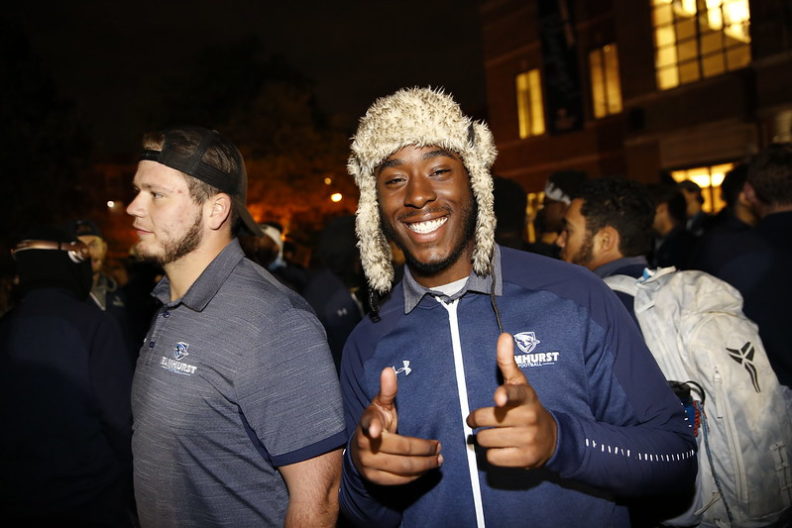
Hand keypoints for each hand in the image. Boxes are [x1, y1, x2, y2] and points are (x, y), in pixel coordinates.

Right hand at [351, 366, 442, 484]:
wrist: (360, 448)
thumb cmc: (377, 421)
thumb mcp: (380, 405)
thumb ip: (387, 390)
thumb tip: (389, 369)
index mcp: (368, 423)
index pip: (371, 424)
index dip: (374, 427)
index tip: (377, 430)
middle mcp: (365, 446)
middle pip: (401, 450)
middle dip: (424, 450)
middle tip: (439, 447)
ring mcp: (368, 465)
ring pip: (402, 468)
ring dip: (424, 465)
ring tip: (438, 459)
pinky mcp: (374, 479)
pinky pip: (399, 480)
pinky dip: (416, 476)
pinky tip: (426, 469)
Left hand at [466, 333, 557, 468]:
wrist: (551, 439)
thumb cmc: (525, 407)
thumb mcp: (520, 384)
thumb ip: (507, 361)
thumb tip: (504, 335)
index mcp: (527, 397)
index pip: (515, 394)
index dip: (505, 395)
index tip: (499, 399)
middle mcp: (529, 418)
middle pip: (486, 420)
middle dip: (479, 420)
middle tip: (485, 419)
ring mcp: (529, 440)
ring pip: (486, 440)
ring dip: (485, 438)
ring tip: (497, 434)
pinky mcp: (526, 459)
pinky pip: (493, 458)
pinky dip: (493, 454)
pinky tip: (504, 448)